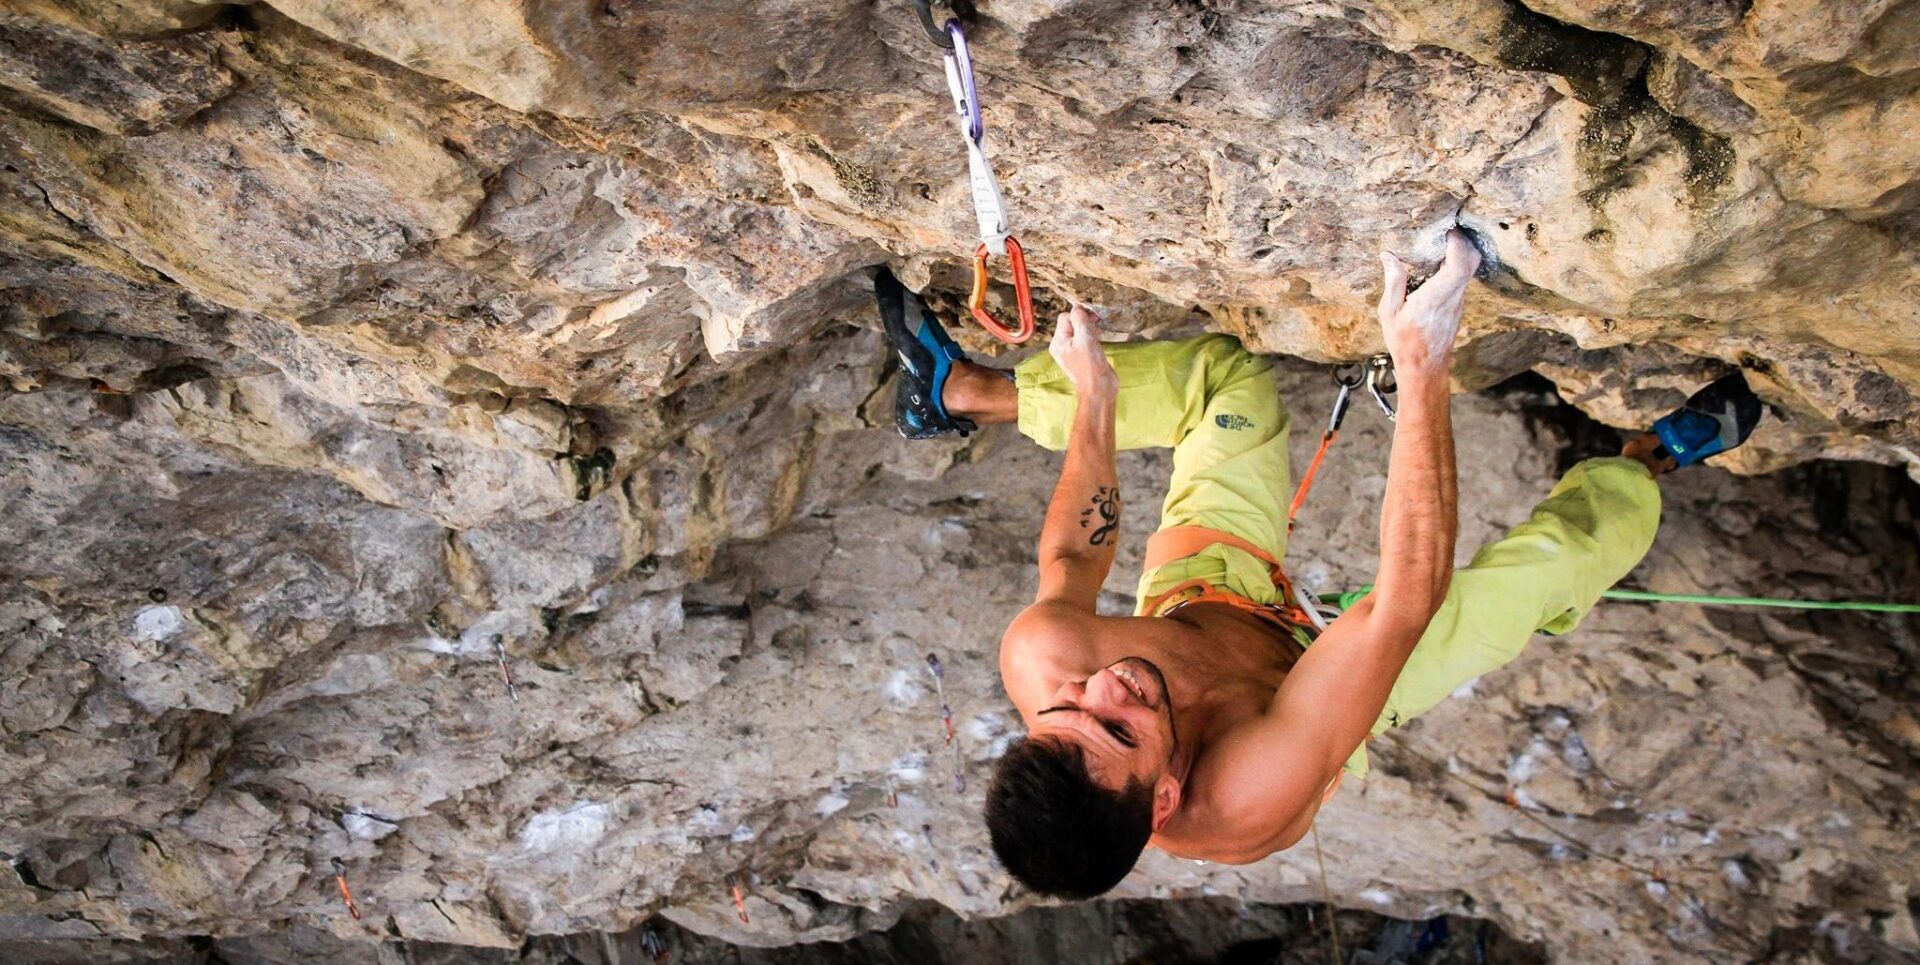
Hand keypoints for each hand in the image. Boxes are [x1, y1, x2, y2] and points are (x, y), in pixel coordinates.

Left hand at [1050, 305, 1117, 398]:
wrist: (1100, 389)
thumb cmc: (1091, 366)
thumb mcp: (1085, 338)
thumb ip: (1080, 320)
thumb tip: (1078, 308)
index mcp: (1058, 342)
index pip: (1065, 318)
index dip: (1079, 316)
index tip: (1092, 321)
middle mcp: (1063, 345)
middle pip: (1073, 322)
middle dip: (1086, 322)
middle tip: (1095, 330)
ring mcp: (1073, 350)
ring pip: (1081, 329)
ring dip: (1090, 329)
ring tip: (1097, 337)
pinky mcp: (1084, 353)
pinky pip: (1086, 337)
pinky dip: (1093, 335)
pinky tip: (1099, 340)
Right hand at [1378, 229, 1479, 376]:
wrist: (1425, 368)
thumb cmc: (1405, 343)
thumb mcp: (1390, 313)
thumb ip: (1393, 281)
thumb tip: (1389, 255)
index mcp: (1436, 296)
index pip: (1460, 263)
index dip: (1458, 242)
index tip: (1446, 230)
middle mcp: (1453, 296)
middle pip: (1472, 260)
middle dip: (1462, 240)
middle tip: (1444, 231)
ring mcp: (1459, 300)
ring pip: (1470, 267)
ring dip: (1459, 252)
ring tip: (1437, 244)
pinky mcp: (1458, 304)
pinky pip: (1462, 277)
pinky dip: (1455, 264)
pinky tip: (1436, 265)